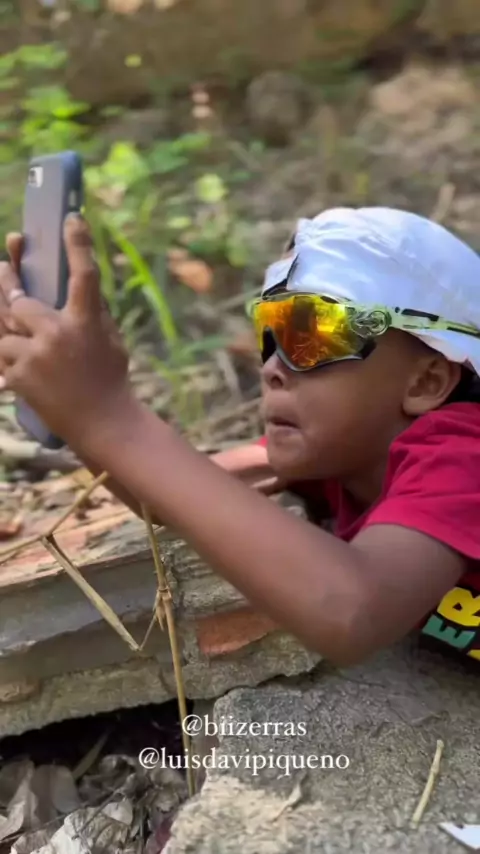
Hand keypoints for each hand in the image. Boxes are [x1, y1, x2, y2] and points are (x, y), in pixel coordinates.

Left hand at [0, 214, 132, 447]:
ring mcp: (35, 356)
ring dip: (5, 325)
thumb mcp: (111, 340)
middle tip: (3, 267)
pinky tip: (16, 360)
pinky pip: (2, 355)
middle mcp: (58, 334)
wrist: (104, 424)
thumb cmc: (111, 380)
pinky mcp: (19, 376)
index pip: (83, 274)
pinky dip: (6, 355)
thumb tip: (79, 290)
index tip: (71, 218)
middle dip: (9, 285)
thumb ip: (93, 314)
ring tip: (14, 324)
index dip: (77, 243)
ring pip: (3, 327)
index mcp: (87, 323)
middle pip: (20, 299)